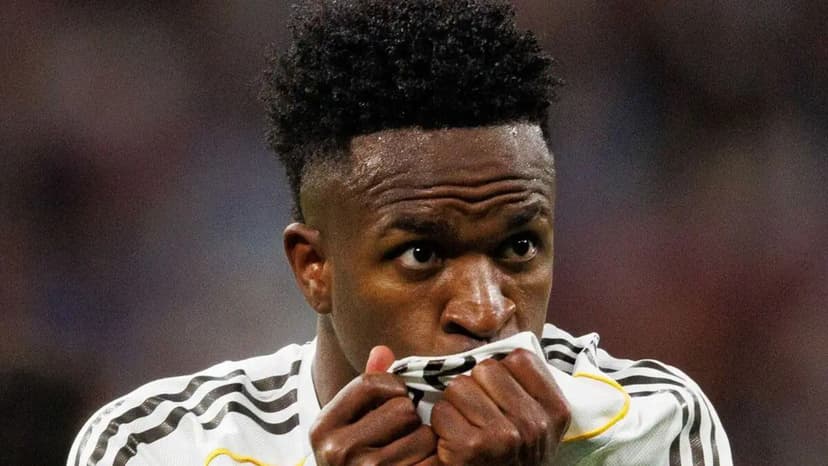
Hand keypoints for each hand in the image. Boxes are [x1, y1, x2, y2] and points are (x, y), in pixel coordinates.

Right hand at [309, 346, 438, 464]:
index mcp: (323, 427)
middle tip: (403, 433)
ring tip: (412, 451)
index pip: (371, 383)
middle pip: (402, 408)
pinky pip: (434, 460)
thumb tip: (382, 350)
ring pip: (423, 434)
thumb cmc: (357, 459)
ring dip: (426, 441)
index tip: (397, 397)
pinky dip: (435, 461)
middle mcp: (337, 451)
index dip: (394, 386)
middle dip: (410, 417)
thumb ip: (367, 388)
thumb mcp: (351, 424)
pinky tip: (421, 464)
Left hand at [430, 348, 570, 464]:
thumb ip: (527, 386)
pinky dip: (441, 424)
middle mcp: (534, 423)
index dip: (502, 372)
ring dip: (455, 405)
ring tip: (467, 427)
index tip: (501, 397)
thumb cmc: (515, 456)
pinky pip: (441, 410)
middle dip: (476, 387)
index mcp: (556, 410)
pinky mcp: (471, 448)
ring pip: (459, 386)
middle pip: (485, 368)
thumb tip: (498, 346)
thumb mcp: (539, 422)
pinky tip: (454, 442)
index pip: (519, 358)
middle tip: (480, 415)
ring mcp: (503, 436)